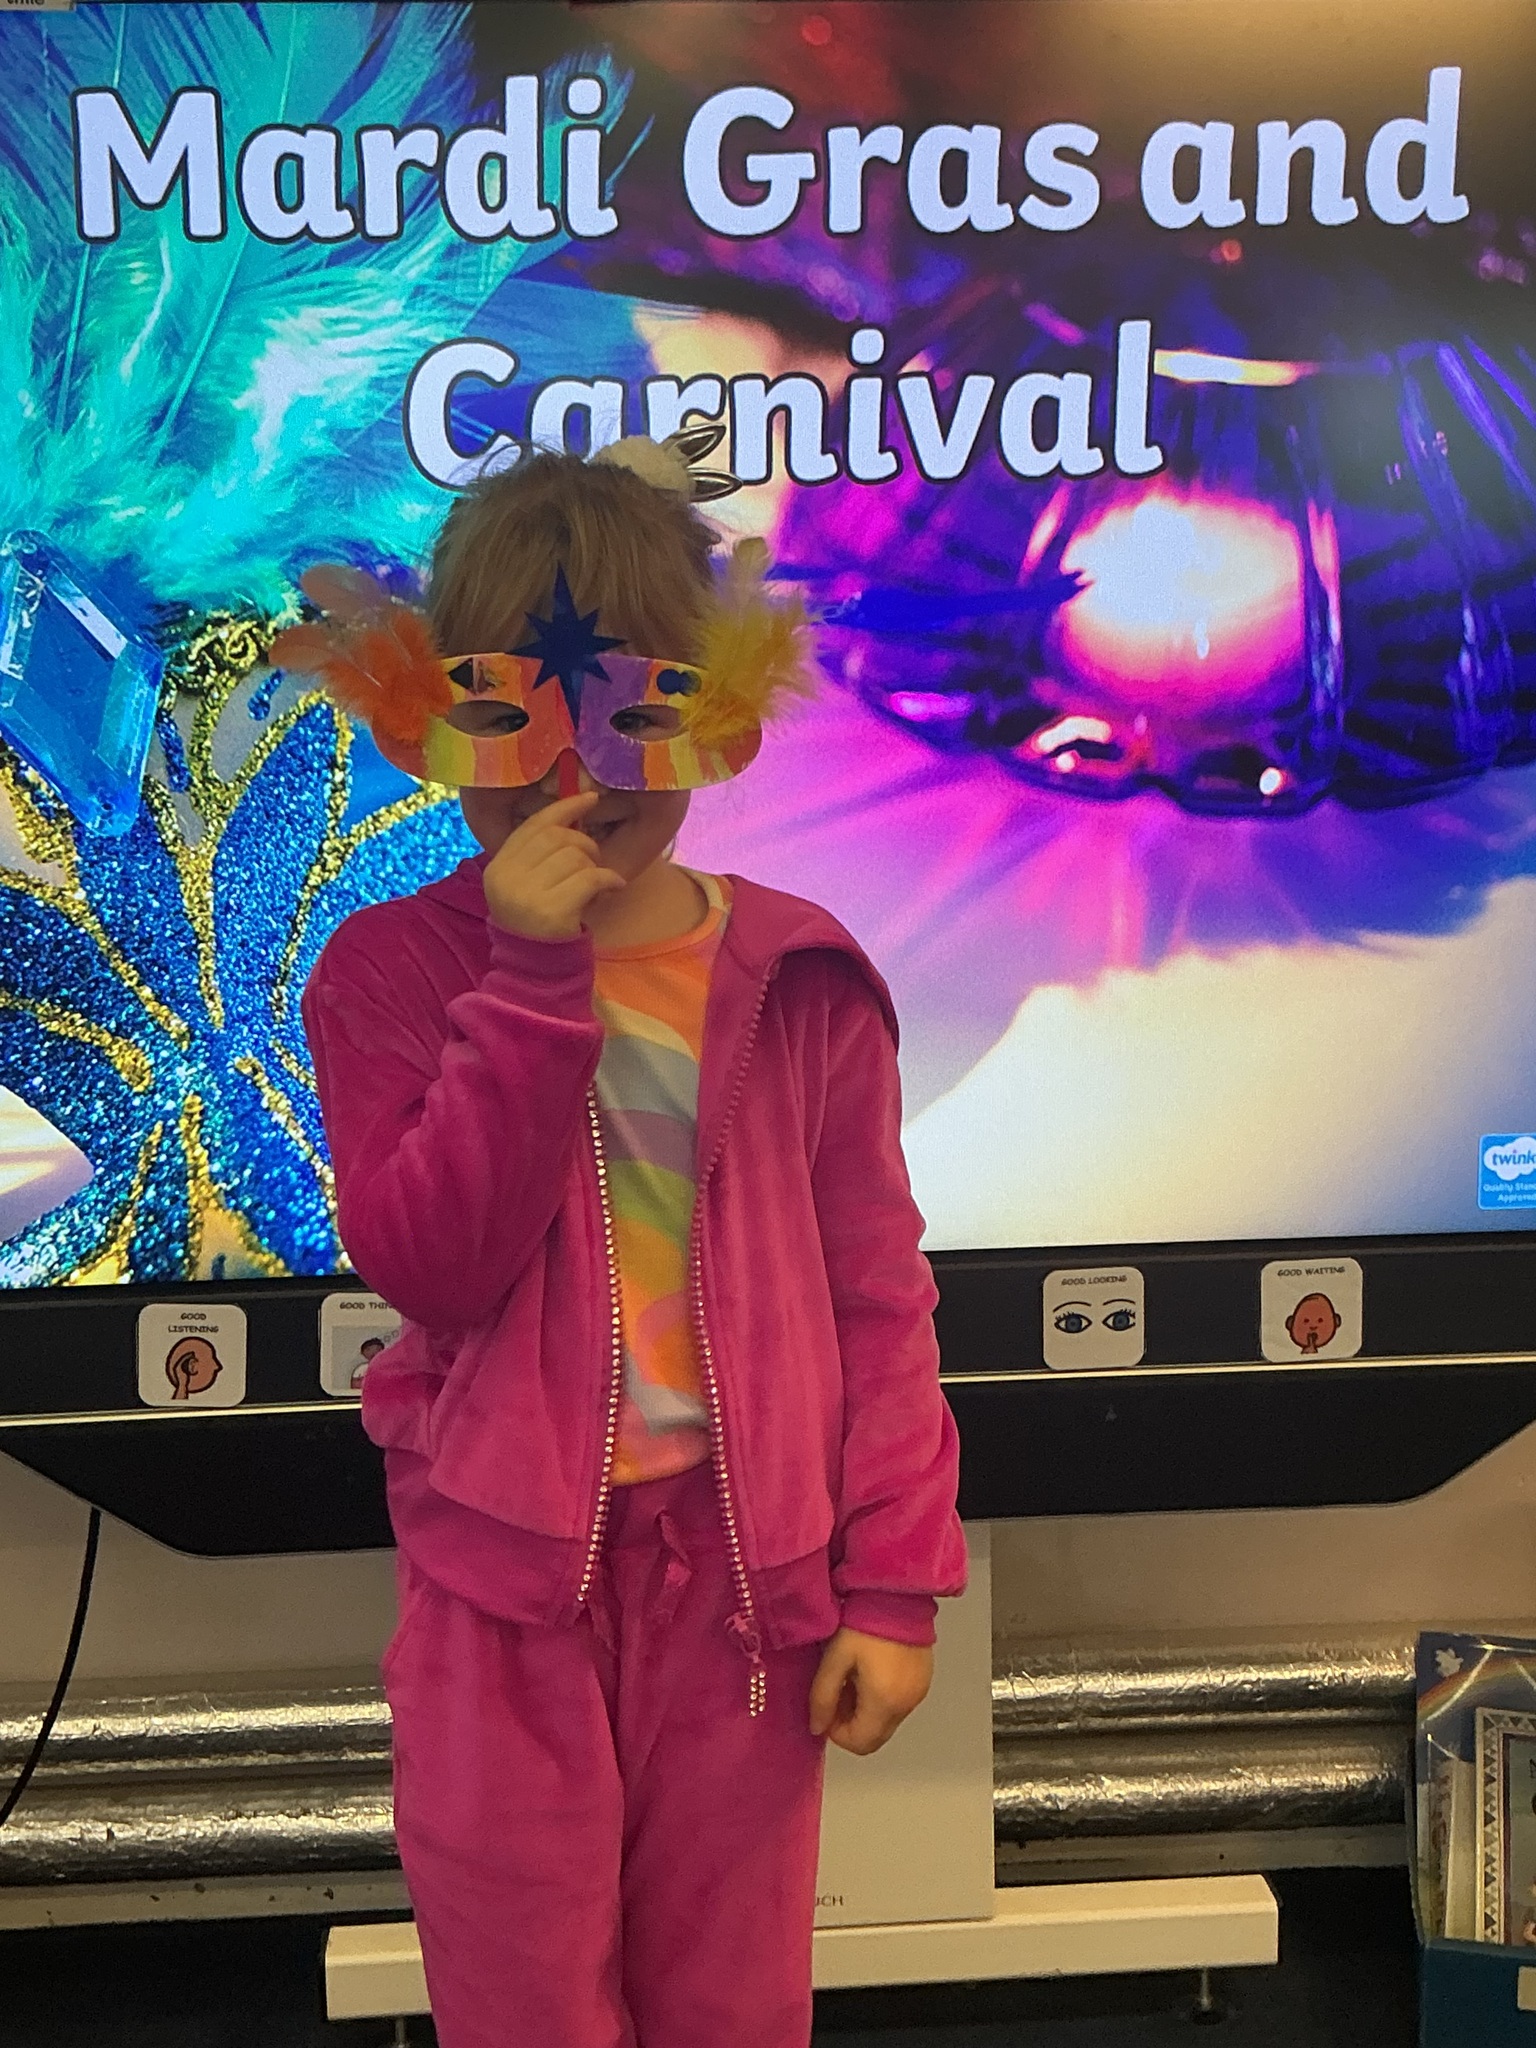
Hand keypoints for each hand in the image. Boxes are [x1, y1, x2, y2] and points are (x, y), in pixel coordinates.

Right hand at [483, 793, 624, 939]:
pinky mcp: (552, 912)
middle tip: (594, 861)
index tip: (590, 799)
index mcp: (498, 867)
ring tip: (597, 885)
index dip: (564, 808)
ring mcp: (527, 896)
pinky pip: (590, 878)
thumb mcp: (529, 885)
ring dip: (595, 866)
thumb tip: (575, 815)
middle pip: (556, 837)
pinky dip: (609, 879)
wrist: (534, 972)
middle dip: (584, 843)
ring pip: (574, 856)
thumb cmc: (539, 923)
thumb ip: (541, 854)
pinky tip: (614, 886)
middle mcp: (507, 878)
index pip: (533, 826)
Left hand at [808, 1628, 933, 1756]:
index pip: (860, 1743)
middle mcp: (906, 1706)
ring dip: (866, 1711)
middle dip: (851, 1723)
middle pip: (875, 1736)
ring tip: (853, 1677)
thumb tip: (816, 1729)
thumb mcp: (834, 1658)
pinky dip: (882, 1699)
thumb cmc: (863, 1624)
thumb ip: (822, 1697)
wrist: (898, 1592)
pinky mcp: (925, 1679)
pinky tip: (872, 1670)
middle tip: (838, 1692)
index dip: (837, 1733)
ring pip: (887, 1721)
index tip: (827, 1706)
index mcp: (884, 1703)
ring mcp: (919, 1693)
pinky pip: (899, 1704)